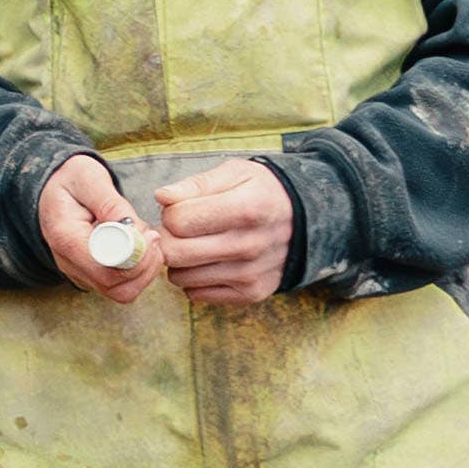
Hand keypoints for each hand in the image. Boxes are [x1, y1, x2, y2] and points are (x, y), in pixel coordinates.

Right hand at [39, 153, 163, 301]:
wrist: (52, 190)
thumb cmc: (70, 181)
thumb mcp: (88, 177)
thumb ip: (110, 203)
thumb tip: (132, 229)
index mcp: (65, 238)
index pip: (104, 267)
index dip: (134, 256)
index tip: (146, 232)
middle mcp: (70, 263)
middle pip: (116, 287)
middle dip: (144, 265)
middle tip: (151, 235)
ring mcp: (81, 273)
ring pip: (123, 292)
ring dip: (145, 269)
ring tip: (146, 239)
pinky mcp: (93, 276)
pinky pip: (123, 287)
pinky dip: (140, 270)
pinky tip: (140, 246)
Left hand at [152, 159, 295, 302]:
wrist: (306, 221)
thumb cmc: (261, 192)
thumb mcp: (235, 173)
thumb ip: (196, 184)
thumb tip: (162, 197)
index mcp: (248, 208)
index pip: (179, 220)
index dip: (170, 212)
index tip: (180, 208)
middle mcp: (251, 245)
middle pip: (176, 253)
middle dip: (168, 239)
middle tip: (179, 230)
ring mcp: (252, 274)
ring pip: (181, 277)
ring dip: (180, 261)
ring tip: (197, 244)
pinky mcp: (251, 293)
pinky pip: (196, 294)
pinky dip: (195, 279)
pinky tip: (210, 262)